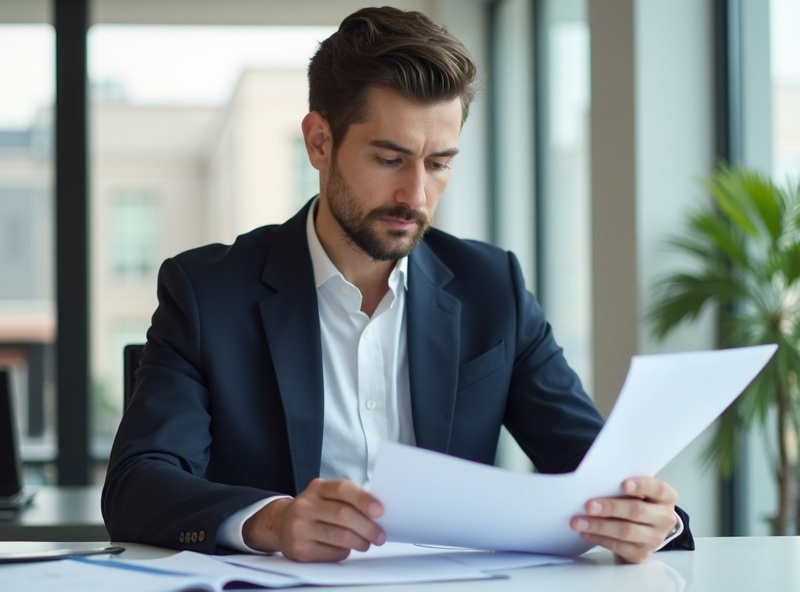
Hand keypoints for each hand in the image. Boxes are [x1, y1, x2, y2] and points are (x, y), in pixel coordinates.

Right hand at [243, 478, 385, 561]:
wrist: (281, 524)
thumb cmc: (314, 509)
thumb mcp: (325, 495)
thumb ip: (347, 499)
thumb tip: (378, 513)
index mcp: (317, 488)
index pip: (342, 489)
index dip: (364, 499)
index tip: (380, 511)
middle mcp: (305, 505)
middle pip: (344, 515)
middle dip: (368, 527)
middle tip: (380, 535)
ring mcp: (300, 528)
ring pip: (340, 536)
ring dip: (360, 541)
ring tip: (367, 543)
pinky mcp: (300, 549)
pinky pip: (333, 553)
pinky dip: (346, 552)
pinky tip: (347, 548)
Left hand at [570, 476, 677, 563]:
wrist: (646, 528)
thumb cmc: (637, 501)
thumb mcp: (638, 490)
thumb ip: (625, 485)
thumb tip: (595, 483)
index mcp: (666, 497)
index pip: (657, 489)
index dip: (641, 486)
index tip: (622, 484)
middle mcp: (664, 518)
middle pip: (637, 511)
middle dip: (610, 508)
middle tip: (588, 505)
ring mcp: (655, 538)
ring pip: (626, 531)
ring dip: (599, 526)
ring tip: (579, 522)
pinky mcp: (642, 553)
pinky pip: (619, 547)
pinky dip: (599, 538)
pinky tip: (586, 532)